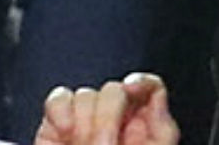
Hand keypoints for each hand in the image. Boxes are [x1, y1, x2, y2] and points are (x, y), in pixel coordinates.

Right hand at [35, 74, 177, 144]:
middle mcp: (116, 121)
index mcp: (146, 130)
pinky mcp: (55, 124)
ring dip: (84, 124)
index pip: (148, 87)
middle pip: (113, 89)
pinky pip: (57, 99)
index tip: (131, 91)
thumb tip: (155, 94)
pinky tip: (66, 135)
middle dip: (106, 118)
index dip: (140, 83)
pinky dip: (59, 113)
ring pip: (84, 94)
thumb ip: (162, 128)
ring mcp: (84, 121)